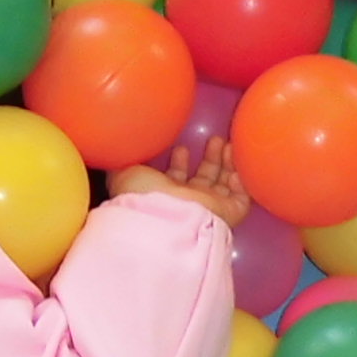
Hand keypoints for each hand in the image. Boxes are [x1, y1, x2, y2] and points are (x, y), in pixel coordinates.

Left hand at [110, 136, 251, 227]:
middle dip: (209, 158)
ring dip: (227, 163)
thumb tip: (115, 147)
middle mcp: (189, 202)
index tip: (181, 147)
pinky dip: (241, 182)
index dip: (179, 163)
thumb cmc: (143, 194)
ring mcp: (210, 208)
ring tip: (226, 144)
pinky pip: (241, 197)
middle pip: (204, 179)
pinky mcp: (229, 213)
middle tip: (213, 139)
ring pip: (224, 185)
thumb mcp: (124, 170)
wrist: (166, 217)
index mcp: (166, 195)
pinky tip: (236, 167)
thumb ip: (122, 159)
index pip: (176, 179)